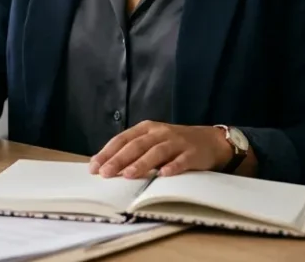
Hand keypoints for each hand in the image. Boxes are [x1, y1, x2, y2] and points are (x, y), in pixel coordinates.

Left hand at [89, 122, 231, 178]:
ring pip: (157, 152)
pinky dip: (173, 167)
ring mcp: (177, 142)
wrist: (210, 141)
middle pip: (136, 145)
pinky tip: (163, 175)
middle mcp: (160, 133)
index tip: (94, 167)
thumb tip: (105, 165)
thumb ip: (132, 150)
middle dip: (119, 160)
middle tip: (105, 173)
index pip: (122, 139)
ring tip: (128, 175)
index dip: (107, 152)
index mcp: (146, 128)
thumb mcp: (152, 141)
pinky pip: (182, 160)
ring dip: (142, 164)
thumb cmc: (174, 144)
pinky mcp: (193, 153)